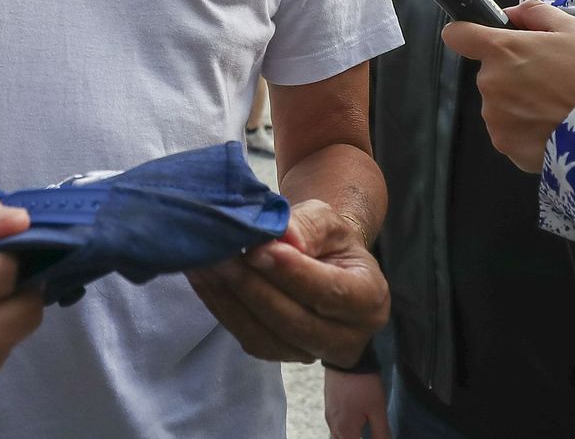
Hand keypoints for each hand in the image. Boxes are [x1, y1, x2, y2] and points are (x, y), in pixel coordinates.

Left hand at [187, 200, 387, 366]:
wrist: (318, 258)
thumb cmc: (325, 237)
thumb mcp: (326, 219)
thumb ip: (308, 225)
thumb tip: (284, 235)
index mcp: (370, 299)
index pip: (331, 292)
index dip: (292, 274)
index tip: (257, 249)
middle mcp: (347, 337)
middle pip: (295, 321)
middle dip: (253, 287)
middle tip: (220, 256)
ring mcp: (312, 353)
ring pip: (266, 337)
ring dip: (230, 300)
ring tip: (206, 264)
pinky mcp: (280, 355)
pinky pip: (248, 338)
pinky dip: (222, 309)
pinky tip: (204, 280)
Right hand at [324, 369, 391, 438]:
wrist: (346, 357)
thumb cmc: (364, 384)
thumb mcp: (378, 410)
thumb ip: (381, 433)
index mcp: (345, 429)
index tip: (372, 436)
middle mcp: (333, 425)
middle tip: (367, 434)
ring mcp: (329, 414)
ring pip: (337, 436)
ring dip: (349, 436)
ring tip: (362, 432)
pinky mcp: (328, 404)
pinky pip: (335, 425)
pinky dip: (344, 429)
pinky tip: (354, 422)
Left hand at [443, 1, 574, 172]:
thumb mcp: (573, 30)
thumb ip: (536, 13)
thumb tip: (512, 13)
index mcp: (502, 51)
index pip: (458, 35)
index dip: (467, 34)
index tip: (478, 38)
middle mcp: (489, 83)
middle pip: (490, 73)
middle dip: (512, 73)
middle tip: (549, 80)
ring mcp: (494, 118)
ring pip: (500, 103)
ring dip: (519, 103)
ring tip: (555, 107)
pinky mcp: (505, 145)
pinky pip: (510, 131)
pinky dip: (526, 130)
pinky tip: (553, 127)